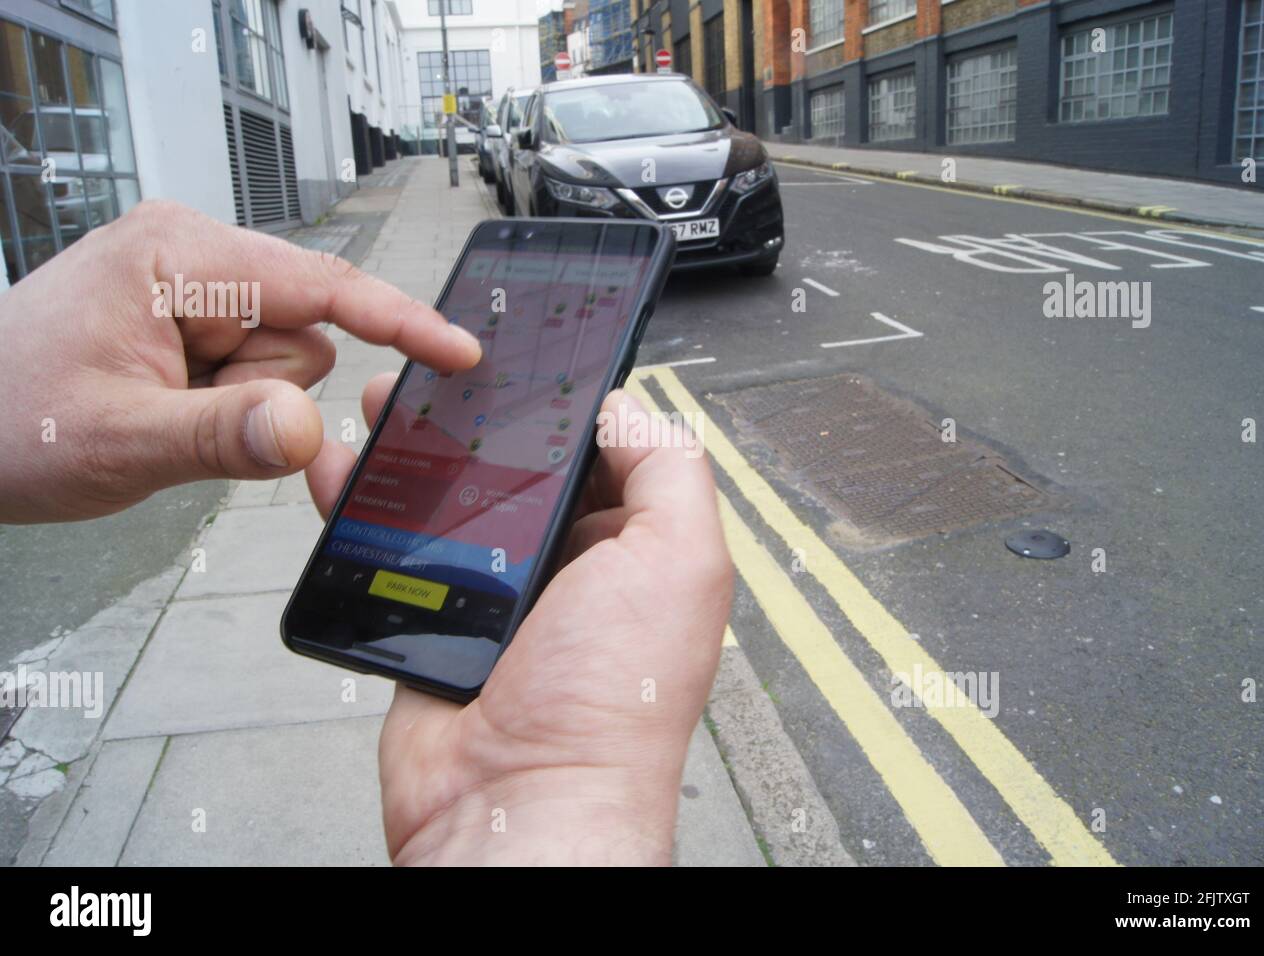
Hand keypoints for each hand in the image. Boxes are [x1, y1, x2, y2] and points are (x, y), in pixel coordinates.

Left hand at [0, 200, 480, 522]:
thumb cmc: (8, 417)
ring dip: (243, 404)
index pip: (320, 287)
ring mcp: (191, 286)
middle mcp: (191, 256)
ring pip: (285, 359)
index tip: (455, 351)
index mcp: (177, 256)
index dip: (396, 322)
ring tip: (166, 415)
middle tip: (189, 423)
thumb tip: (307, 429)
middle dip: (265, 393)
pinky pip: (255, 367)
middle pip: (306, 333)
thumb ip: (222, 436)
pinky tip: (171, 411)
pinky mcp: (190, 317)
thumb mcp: (120, 440)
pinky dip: (231, 404)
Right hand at [307, 381, 732, 864]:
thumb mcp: (679, 564)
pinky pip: (391, 553)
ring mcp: (495, 599)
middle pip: (515, 471)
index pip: (597, 454)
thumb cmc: (611, 704)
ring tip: (387, 405)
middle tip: (439, 374)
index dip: (562, 407)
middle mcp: (566, 573)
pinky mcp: (429, 623)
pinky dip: (362, 509)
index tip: (522, 361)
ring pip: (448, 502)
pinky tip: (343, 469)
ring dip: (415, 452)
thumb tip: (626, 408)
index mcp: (632, 553)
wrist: (517, 803)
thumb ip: (669, 473)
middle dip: (477, 420)